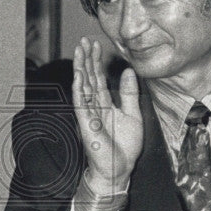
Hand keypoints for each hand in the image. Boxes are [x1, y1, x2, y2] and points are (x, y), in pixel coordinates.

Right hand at [73, 37, 142, 191]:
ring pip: (82, 86)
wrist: (120, 169)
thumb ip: (128, 93)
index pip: (98, 78)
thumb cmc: (125, 146)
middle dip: (86, 59)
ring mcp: (89, 114)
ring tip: (79, 50)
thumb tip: (127, 71)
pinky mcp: (86, 124)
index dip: (96, 61)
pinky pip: (80, 104)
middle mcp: (94, 106)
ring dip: (80, 68)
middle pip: (88, 78)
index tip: (96, 45)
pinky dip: (78, 89)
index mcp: (105, 104)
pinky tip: (78, 75)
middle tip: (84, 40)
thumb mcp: (133, 114)